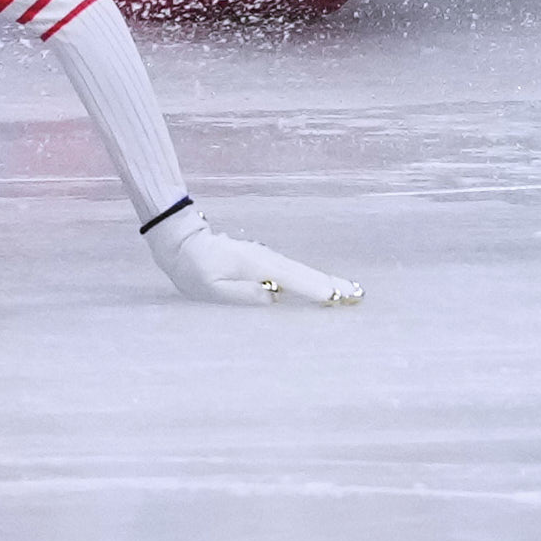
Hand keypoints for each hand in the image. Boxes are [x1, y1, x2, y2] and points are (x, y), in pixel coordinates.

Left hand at [146, 208, 363, 306]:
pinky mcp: (262, 261)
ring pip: (300, 272)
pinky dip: (309, 279)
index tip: (339, 297)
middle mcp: (266, 259)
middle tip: (359, 294)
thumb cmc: (195, 268)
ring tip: (349, 292)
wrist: (182, 243)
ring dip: (325, 281)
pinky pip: (291, 273)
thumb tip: (274, 297)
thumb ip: (243, 294)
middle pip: (304, 274)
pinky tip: (319, 286)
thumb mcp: (213, 286)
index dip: (317, 289)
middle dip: (331, 284)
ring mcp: (265, 258)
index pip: (294, 279)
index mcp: (257, 266)